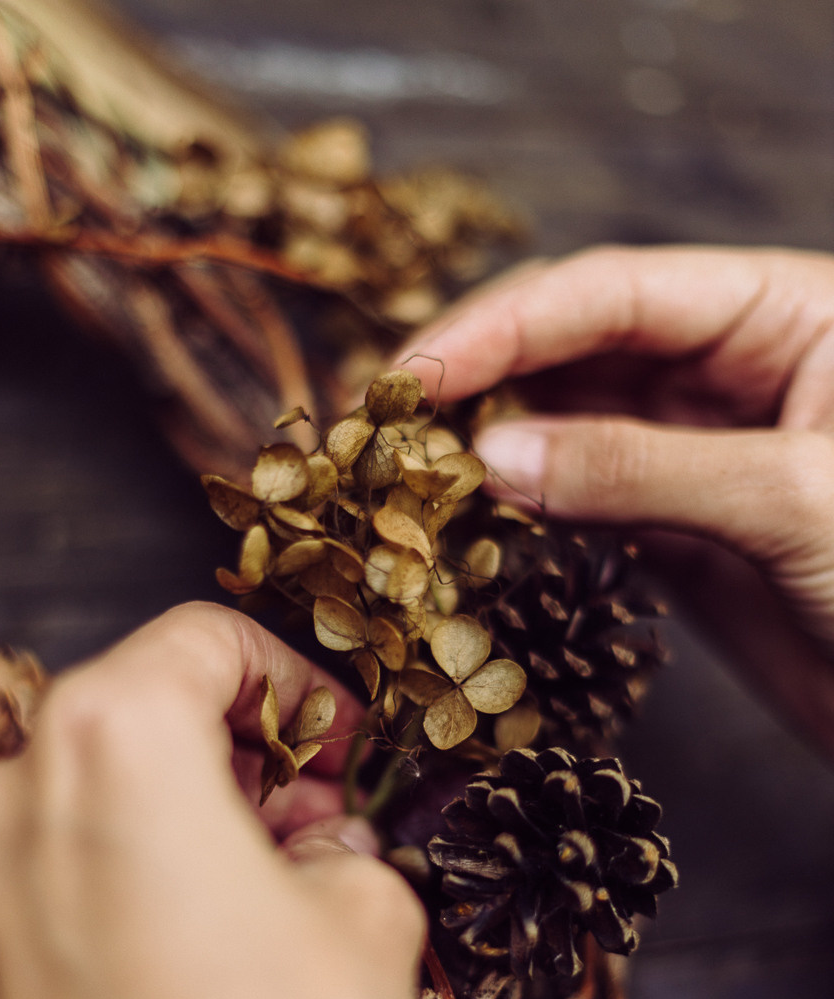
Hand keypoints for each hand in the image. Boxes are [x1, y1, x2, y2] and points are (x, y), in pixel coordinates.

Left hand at [0, 602, 425, 998]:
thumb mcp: (369, 922)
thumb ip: (343, 845)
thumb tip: (321, 847)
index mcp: (109, 742)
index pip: (201, 642)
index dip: (292, 683)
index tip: (334, 742)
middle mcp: (8, 802)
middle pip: (132, 725)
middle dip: (233, 762)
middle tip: (315, 828)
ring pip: (82, 813)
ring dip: (171, 834)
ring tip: (257, 910)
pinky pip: (43, 900)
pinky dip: (113, 904)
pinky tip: (187, 977)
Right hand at [400, 246, 833, 754]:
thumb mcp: (788, 501)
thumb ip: (638, 469)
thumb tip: (491, 456)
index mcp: (785, 313)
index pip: (617, 293)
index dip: (506, 325)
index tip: (416, 374)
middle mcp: (737, 368)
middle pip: (578, 345)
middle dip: (481, 375)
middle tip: (386, 424)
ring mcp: (705, 449)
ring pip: (570, 423)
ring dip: (491, 446)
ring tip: (410, 476)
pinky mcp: (686, 529)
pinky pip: (585, 499)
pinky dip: (525, 510)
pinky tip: (471, 523)